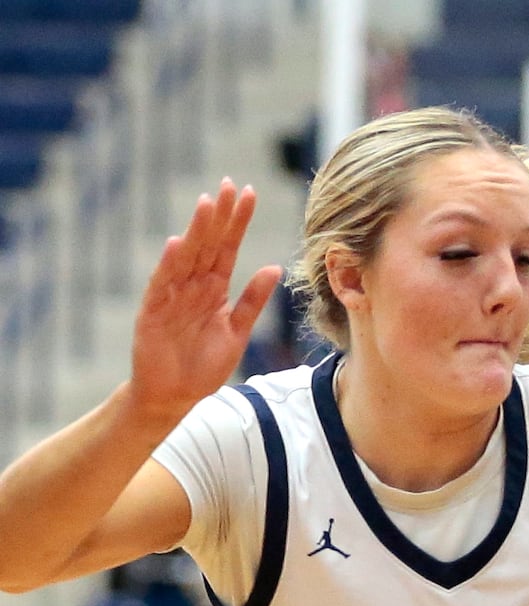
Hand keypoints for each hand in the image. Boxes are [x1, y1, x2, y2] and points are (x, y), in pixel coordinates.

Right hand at [128, 181, 281, 424]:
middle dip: (220, 217)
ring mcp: (172, 295)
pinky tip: (178, 244)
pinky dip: (170, 265)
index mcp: (214, 289)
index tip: (249, 194)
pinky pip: (163, 284)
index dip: (238, 222)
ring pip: (187, 257)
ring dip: (197, 231)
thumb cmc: (204, 366)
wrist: (175, 396)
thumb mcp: (237, 332)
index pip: (228, 248)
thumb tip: (274, 268)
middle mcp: (193, 286)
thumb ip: (253, 301)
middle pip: (208, 244)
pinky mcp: (153, 311)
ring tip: (207, 204)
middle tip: (230, 186)